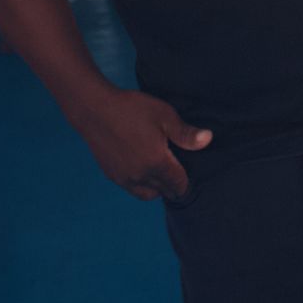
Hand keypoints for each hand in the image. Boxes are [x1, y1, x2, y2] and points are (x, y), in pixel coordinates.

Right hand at [68, 86, 210, 200]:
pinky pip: (131, 188)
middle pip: (164, 191)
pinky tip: (143, 170)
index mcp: (157, 163)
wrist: (94, 109)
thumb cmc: (131, 109)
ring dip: (157, 188)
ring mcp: (124, 177)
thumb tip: (208, 140)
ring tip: (162, 173)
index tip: (190, 173)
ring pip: (147, 194)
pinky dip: (141, 185)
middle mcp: (140, 176)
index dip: (186, 181)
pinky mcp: (111, 175)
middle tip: (178, 173)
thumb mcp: (164, 116)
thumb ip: (185, 133)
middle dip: (173, 185)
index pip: (178, 184)